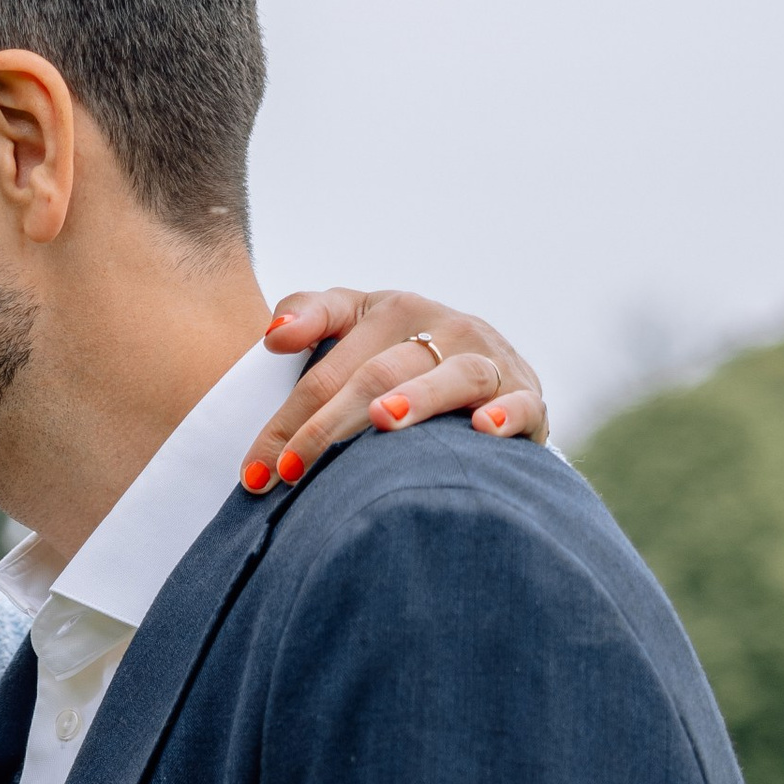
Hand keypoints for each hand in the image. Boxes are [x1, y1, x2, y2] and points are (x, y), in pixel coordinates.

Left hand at [242, 288, 548, 492]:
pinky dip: (505, 415)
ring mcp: (487, 358)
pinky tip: (482, 429)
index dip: (288, 417)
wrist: (490, 370)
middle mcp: (442, 327)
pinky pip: (521, 403)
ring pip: (450, 377)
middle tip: (291, 472)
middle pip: (377, 375)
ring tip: (382, 420)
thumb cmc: (403, 354)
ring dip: (417, 400)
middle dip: (329, 427)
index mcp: (392, 311)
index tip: (256, 471)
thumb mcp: (358, 323)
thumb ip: (312, 315)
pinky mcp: (527, 392)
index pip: (328, 366)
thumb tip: (274, 337)